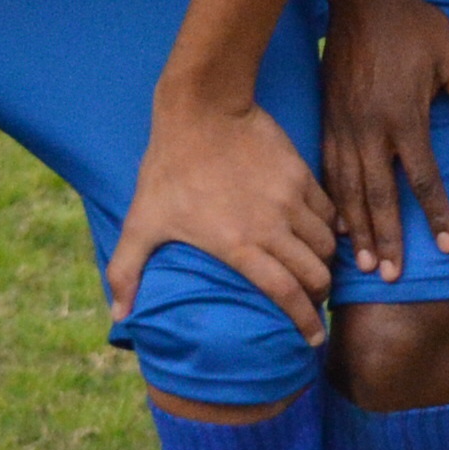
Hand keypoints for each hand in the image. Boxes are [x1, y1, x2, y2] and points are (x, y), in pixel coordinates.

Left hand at [108, 93, 341, 349]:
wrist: (202, 110)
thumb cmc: (169, 168)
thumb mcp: (141, 221)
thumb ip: (127, 271)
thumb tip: (118, 316)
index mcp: (238, 246)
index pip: (286, 294)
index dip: (304, 321)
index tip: (313, 339)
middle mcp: (272, 227)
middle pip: (316, 274)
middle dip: (320, 296)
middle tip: (314, 302)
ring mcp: (290, 199)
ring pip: (327, 244)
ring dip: (325, 262)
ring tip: (315, 268)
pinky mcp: (301, 175)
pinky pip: (328, 211)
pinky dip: (330, 228)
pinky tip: (321, 233)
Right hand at [318, 0, 448, 281]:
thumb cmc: (417, 28)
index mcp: (405, 117)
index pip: (424, 179)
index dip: (438, 215)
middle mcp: (371, 129)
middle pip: (379, 196)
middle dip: (386, 238)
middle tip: (389, 277)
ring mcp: (344, 126)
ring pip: (348, 189)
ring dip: (356, 229)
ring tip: (359, 264)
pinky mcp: (327, 119)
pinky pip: (328, 170)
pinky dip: (332, 201)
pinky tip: (335, 225)